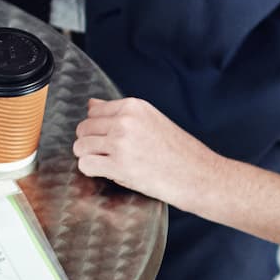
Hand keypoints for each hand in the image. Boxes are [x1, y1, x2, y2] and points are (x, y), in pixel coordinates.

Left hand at [72, 97, 220, 209]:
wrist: (200, 175)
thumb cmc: (179, 152)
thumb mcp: (151, 120)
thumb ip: (120, 113)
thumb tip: (91, 104)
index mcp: (133, 106)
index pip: (93, 111)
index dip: (97, 128)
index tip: (108, 139)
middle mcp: (124, 121)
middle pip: (83, 128)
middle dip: (90, 143)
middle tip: (107, 155)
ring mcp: (120, 142)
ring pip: (80, 146)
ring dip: (90, 157)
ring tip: (109, 164)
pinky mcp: (118, 165)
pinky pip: (85, 165)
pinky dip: (91, 171)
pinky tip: (108, 173)